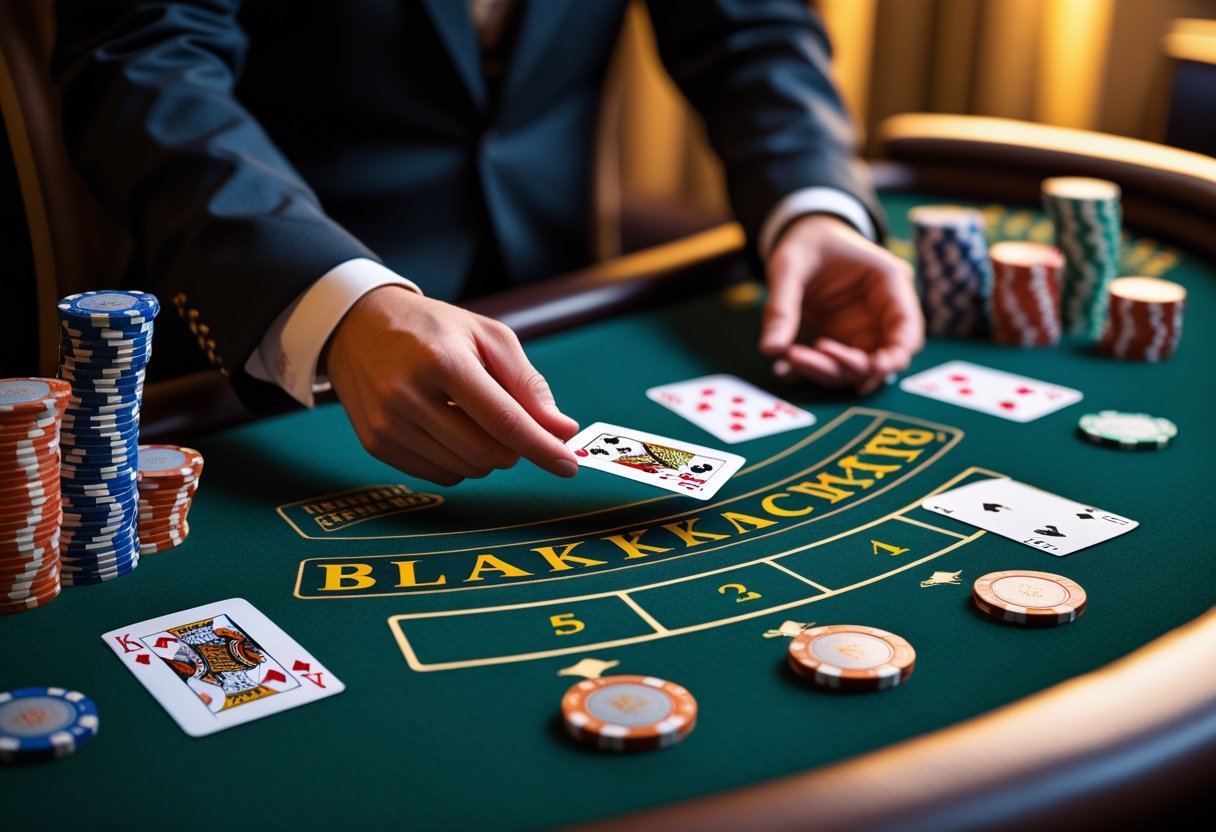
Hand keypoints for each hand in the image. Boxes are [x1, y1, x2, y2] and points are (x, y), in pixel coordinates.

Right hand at [325, 286, 579, 485]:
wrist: (359, 326)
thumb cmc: (435, 329)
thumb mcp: (488, 337)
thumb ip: (528, 384)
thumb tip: (563, 431)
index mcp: (443, 361)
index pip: (504, 420)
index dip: (541, 447)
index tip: (569, 465)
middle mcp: (409, 395)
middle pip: (486, 452)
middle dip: (514, 448)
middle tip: (512, 424)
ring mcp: (388, 424)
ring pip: (465, 469)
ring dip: (486, 455)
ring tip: (473, 417)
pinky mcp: (376, 444)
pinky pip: (439, 475)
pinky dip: (459, 462)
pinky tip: (448, 428)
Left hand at [758, 213, 923, 394]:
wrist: (802, 239)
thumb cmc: (807, 243)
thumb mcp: (789, 265)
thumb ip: (781, 305)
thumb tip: (770, 350)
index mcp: (888, 282)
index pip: (908, 328)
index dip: (897, 354)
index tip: (874, 370)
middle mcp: (881, 312)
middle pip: (881, 354)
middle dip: (847, 366)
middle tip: (804, 357)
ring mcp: (862, 329)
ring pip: (854, 367)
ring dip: (825, 371)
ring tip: (789, 357)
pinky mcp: (842, 340)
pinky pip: (832, 365)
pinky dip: (810, 371)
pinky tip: (784, 367)